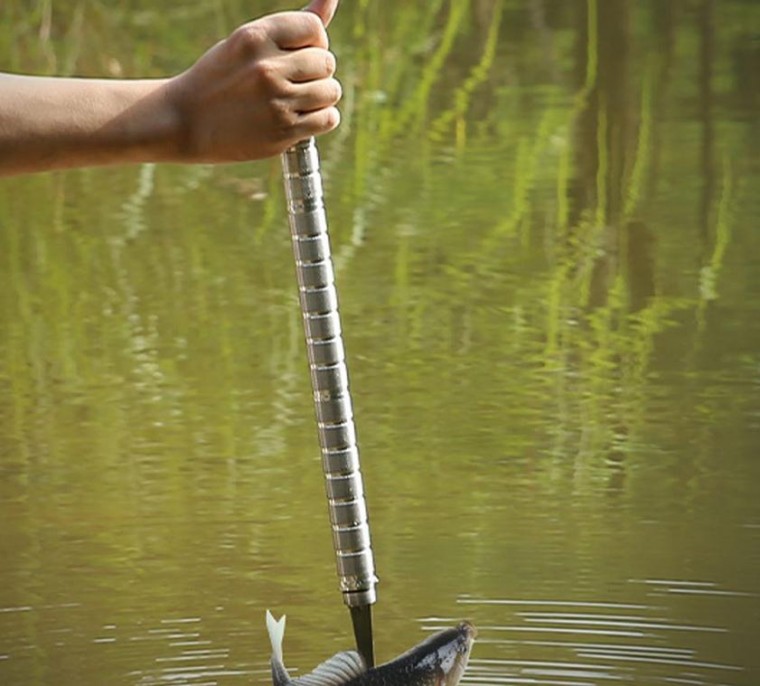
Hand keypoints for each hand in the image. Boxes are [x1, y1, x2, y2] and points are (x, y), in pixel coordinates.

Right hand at [164, 0, 341, 161]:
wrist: (186, 121)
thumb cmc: (222, 77)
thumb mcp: (249, 41)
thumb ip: (294, 25)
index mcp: (255, 37)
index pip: (315, 29)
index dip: (312, 43)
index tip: (295, 56)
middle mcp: (266, 68)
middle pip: (327, 62)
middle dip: (317, 72)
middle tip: (293, 82)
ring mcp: (276, 101)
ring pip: (331, 91)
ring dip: (321, 97)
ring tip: (298, 101)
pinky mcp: (283, 131)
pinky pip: (328, 118)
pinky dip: (321, 119)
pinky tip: (301, 118)